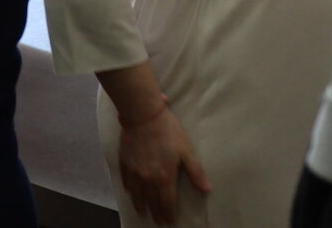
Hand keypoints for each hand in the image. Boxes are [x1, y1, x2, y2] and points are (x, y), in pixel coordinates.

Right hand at [116, 101, 210, 224]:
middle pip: (152, 201)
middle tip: (158, 221)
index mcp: (164, 177)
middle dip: (156, 213)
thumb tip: (207, 189)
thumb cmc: (168, 131)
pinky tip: (131, 192)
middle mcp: (147, 179)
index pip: (167, 202)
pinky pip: (126, 182)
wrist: (143, 115)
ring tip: (142, 212)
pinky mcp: (124, 163)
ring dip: (140, 205)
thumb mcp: (186, 150)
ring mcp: (134, 172)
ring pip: (136, 195)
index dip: (169, 214)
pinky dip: (129, 190)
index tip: (170, 222)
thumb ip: (196, 172)